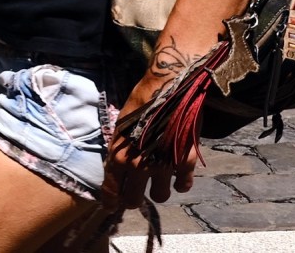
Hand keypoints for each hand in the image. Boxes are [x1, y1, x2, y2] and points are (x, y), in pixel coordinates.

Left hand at [101, 70, 199, 210]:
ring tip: (158, 182)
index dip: (110, 201)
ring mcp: (163, 166)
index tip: (110, 207)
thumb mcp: (121, 126)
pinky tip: (178, 179)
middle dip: (133, 199)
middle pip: (134, 200)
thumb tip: (116, 167)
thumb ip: (119, 150)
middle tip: (135, 194)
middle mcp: (139, 166)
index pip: (111, 189)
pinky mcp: (184, 161)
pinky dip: (181, 184)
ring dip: (158, 191)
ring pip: (160, 196)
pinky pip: (183, 185)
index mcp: (119, 156)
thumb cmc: (141, 101)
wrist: (169, 87)